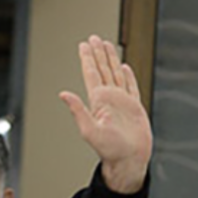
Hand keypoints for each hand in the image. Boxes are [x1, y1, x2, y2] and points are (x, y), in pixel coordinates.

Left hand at [60, 35, 151, 193]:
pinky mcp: (134, 107)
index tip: (84, 44)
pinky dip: (128, 75)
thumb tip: (63, 94)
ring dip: (111, 59)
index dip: (88, 59)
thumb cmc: (110, 150)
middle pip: (103, 69)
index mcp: (98, 101)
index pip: (92, 74)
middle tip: (93, 38)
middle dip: (98, 54)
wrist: (129, 159)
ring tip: (107, 45)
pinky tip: (123, 67)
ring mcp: (122, 102)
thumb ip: (77, 110)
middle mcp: (109, 99)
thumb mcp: (89, 130)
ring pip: (116, 74)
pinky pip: (131, 86)